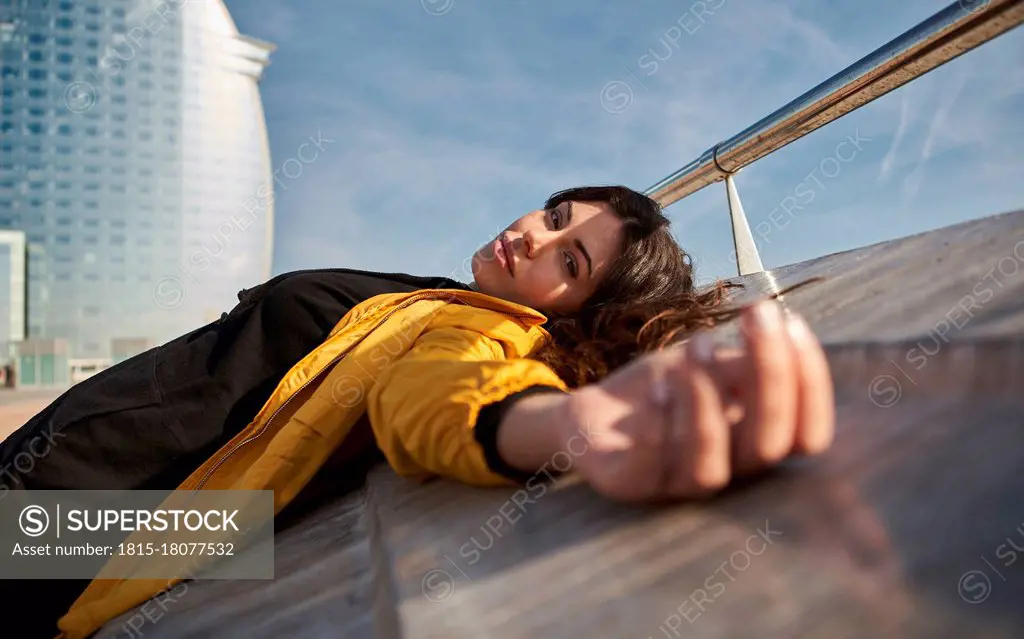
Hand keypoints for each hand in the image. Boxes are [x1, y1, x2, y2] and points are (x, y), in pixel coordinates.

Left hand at [555, 299, 834, 502]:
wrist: (593, 411)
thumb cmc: (664, 388)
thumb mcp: (709, 366)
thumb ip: (746, 363)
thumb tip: (782, 325)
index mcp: (755, 445)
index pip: (807, 438)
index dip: (811, 386)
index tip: (792, 321)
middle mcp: (728, 472)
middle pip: (768, 447)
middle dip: (770, 376)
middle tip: (756, 313)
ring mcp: (678, 486)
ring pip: (711, 466)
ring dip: (707, 398)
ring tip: (696, 343)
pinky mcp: (631, 486)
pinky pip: (653, 466)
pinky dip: (662, 423)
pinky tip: (660, 384)